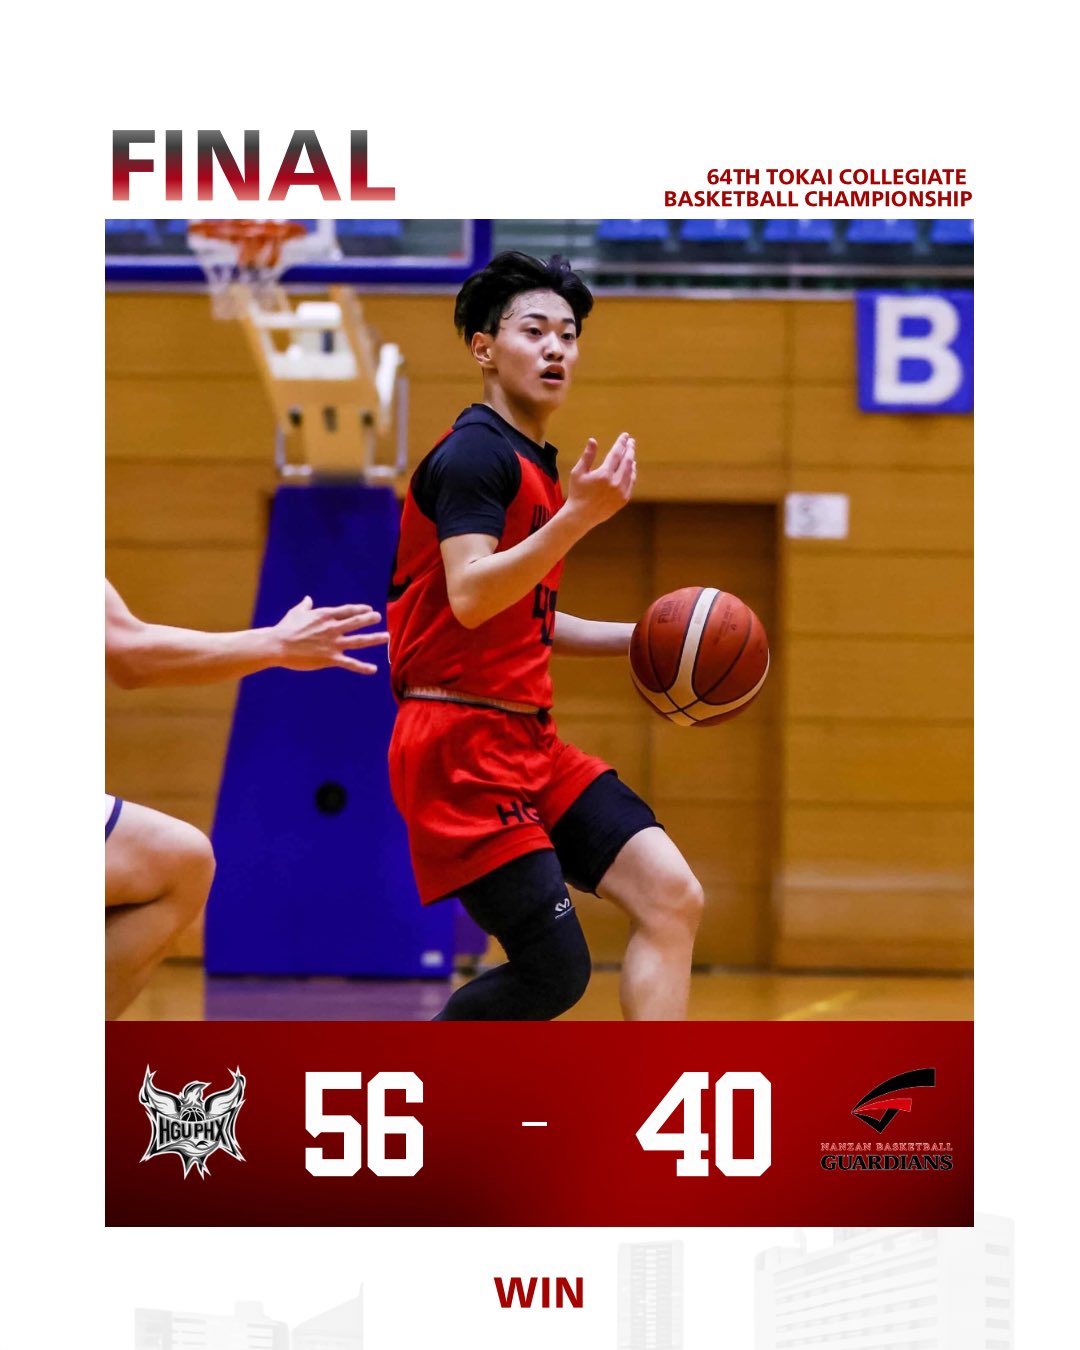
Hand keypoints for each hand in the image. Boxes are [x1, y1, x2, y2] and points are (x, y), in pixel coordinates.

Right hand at [273, 597, 389, 673]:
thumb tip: (308, 599)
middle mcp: (333, 628)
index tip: (369, 609)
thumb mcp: (296, 613)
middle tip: (379, 618)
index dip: (359, 609)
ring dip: (374, 639)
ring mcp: (333, 643)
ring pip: (359, 641)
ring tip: (386, 637)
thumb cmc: (285, 628)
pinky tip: (374, 669)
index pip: (347, 611)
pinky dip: (363, 667)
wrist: (278, 645)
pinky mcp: (331, 658)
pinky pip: (350, 663)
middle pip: (356, 622)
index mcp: (325, 616)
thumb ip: (305, 606)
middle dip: (369, 620)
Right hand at [565, 432, 636, 528]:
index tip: (625, 435)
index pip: (616, 453)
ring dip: (631, 460)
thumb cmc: (577, 492)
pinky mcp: (624, 499)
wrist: (581, 516)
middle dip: (630, 449)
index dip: (621, 443)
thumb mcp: (578, 472)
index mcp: (604, 474)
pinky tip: (631, 467)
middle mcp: (615, 483)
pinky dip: (632, 473)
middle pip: (627, 461)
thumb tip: (593, 440)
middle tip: (631, 441)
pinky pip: (631, 483)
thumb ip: (587, 456)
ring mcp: (621, 492)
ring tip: (631, 452)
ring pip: (630, 471)